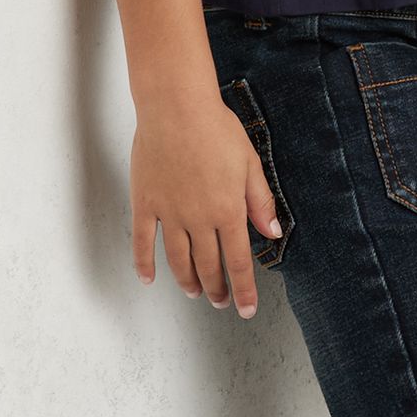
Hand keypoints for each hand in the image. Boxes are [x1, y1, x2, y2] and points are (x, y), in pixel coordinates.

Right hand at [130, 98, 283, 316]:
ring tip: (194, 293)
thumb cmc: (215, 128)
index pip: (238, 261)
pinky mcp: (145, 203)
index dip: (244, 290)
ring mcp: (169, 213)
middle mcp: (198, 219)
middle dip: (217, 289)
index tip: (246, 309)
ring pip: (178, 259)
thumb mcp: (249, 163)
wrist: (176, 107)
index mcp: (227, 210)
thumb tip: (273, 232)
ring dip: (187, 281)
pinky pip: (143, 241)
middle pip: (208, 265)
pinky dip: (144, 263)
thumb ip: (260, 201)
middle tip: (220, 302)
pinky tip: (149, 279)